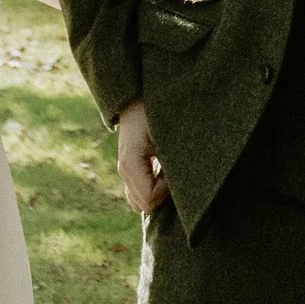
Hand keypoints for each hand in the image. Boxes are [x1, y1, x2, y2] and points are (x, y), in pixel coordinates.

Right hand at [116, 101, 169, 216]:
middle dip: (163, 194)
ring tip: (167, 171)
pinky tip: (162, 174)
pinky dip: (151, 191)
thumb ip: (172, 161)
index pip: (150, 198)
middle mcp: (124, 170)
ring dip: (157, 193)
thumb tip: (181, 185)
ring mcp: (124, 171)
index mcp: (130, 162)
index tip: (174, 169)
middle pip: (144, 205)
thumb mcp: (167, 134)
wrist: (141, 98)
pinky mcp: (128, 170)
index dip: (167, 190)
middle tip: (172, 170)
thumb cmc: (156, 112)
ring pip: (140, 203)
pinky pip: (138, 195)